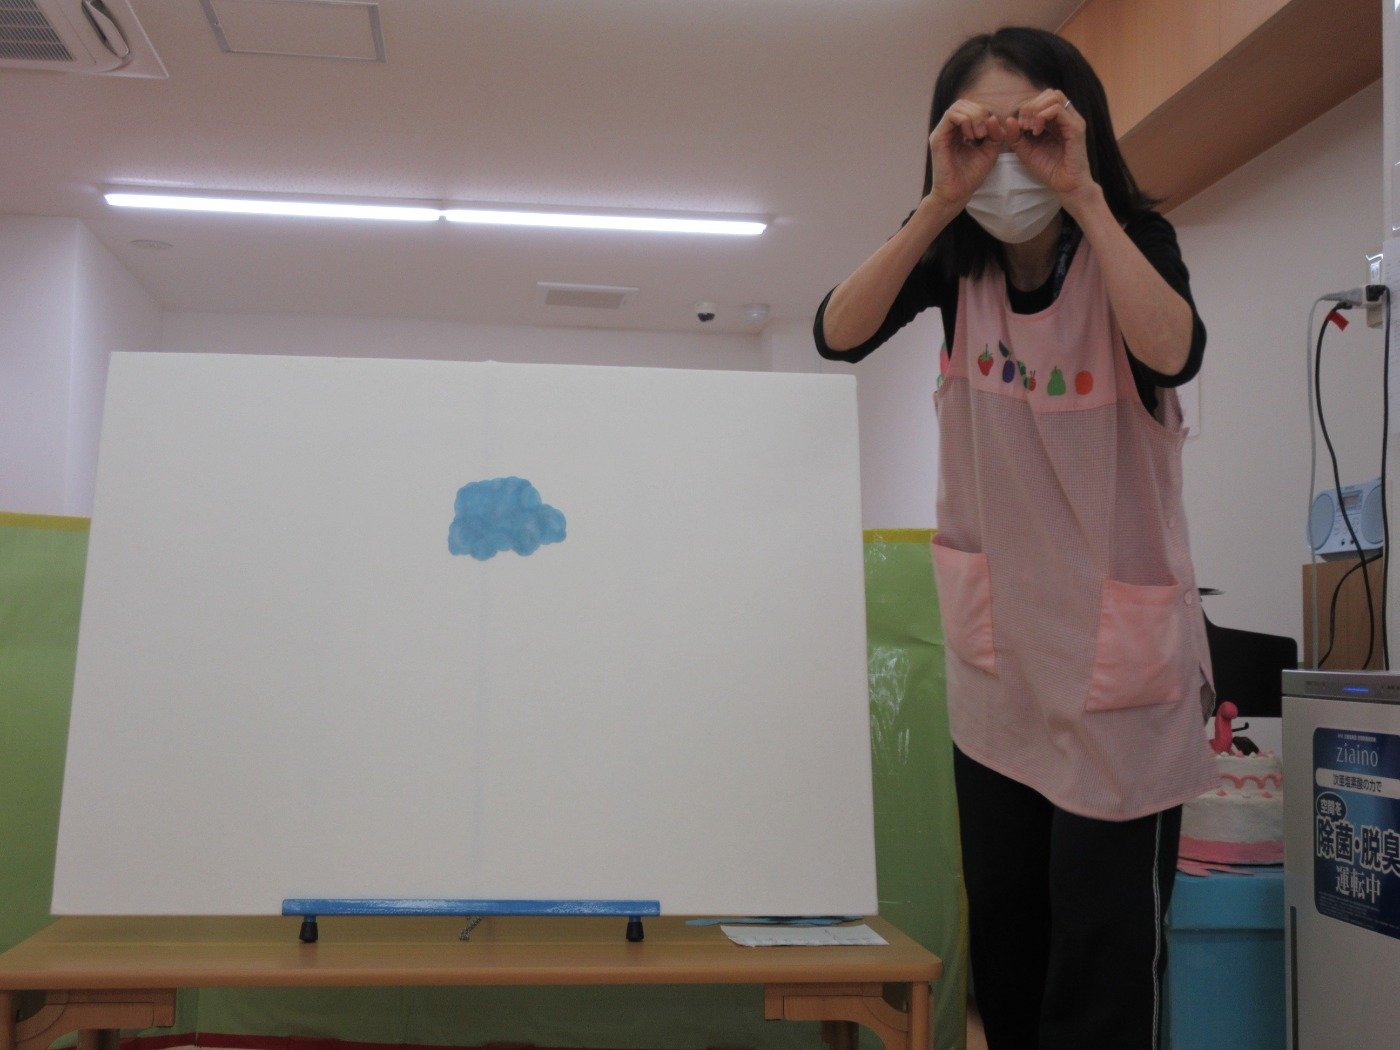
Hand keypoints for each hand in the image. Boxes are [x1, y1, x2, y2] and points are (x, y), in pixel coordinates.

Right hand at [927, 100, 1004, 209]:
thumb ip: (994, 134)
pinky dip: (966, 121)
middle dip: (979, 113)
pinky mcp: (938, 138)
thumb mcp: (990, 151)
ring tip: (979, 135)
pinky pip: (951, 116)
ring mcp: (942, 133)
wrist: (958, 193)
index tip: (991, 132)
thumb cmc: (971, 176)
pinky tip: (972, 136)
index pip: (971, 108)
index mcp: (959, 131)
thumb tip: (993, 117)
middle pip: (964, 104)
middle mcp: (949, 130)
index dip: (984, 113)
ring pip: (957, 107)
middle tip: (985, 133)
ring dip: (974, 116)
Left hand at [1005, 90, 1095, 205]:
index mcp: (1058, 120)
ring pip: (1055, 97)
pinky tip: (1035, 132)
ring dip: (1036, 110)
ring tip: (1029, 128)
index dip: (1027, 107)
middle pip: (1050, 93)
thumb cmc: (1049, 169)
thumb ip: (1016, 136)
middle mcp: (1068, 117)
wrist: (1066, 186)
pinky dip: (1042, 117)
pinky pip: (1058, 110)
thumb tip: (1009, 119)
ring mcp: (1073, 121)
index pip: (1043, 99)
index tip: (1019, 127)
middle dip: (1031, 106)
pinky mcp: (1076, 129)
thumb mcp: (1026, 151)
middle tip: (1023, 126)